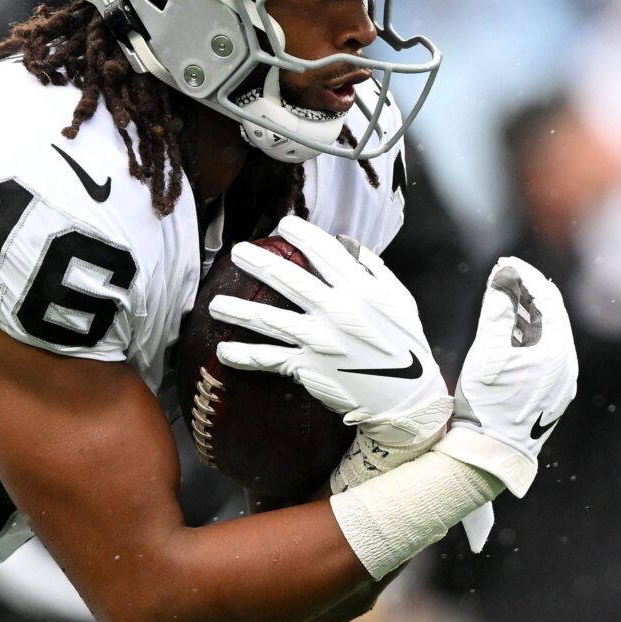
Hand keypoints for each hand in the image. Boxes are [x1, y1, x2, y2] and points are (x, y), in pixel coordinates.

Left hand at [214, 216, 452, 450]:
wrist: (405, 396)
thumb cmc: (404, 345)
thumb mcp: (399, 300)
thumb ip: (373, 270)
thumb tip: (346, 245)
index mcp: (360, 289)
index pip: (324, 253)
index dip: (301, 234)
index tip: (283, 225)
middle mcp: (336, 311)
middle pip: (289, 280)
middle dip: (259, 263)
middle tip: (237, 253)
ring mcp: (319, 340)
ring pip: (270, 319)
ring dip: (238, 311)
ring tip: (215, 304)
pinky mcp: (309, 366)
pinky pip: (270, 359)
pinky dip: (245, 356)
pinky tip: (224, 351)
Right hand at [436, 257, 577, 496]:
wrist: (490, 454)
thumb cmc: (486, 404)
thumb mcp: (485, 353)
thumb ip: (496, 312)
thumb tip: (502, 278)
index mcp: (556, 352)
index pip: (546, 301)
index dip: (526, 277)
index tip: (506, 262)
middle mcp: (567, 366)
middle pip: (552, 317)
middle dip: (529, 293)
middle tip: (508, 274)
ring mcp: (562, 383)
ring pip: (549, 337)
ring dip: (528, 315)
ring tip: (507, 297)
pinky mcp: (553, 396)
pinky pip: (546, 356)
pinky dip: (529, 338)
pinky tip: (512, 332)